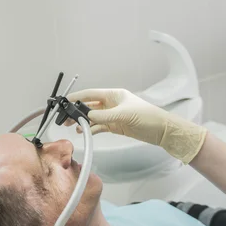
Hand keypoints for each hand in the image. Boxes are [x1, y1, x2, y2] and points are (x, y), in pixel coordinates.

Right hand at [66, 88, 206, 163]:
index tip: (65, 101)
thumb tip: (87, 117)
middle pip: (89, 105)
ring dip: (83, 121)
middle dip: (77, 111)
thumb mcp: (123, 115)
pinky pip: (99, 126)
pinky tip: (84, 132)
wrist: (161, 130)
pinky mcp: (116, 125)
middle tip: (64, 118)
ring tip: (72, 127)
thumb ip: (104, 117)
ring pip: (93, 117)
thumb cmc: (147, 117)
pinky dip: (91, 129)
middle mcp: (112, 103)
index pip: (91, 93)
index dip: (77, 97)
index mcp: (114, 94)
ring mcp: (113, 115)